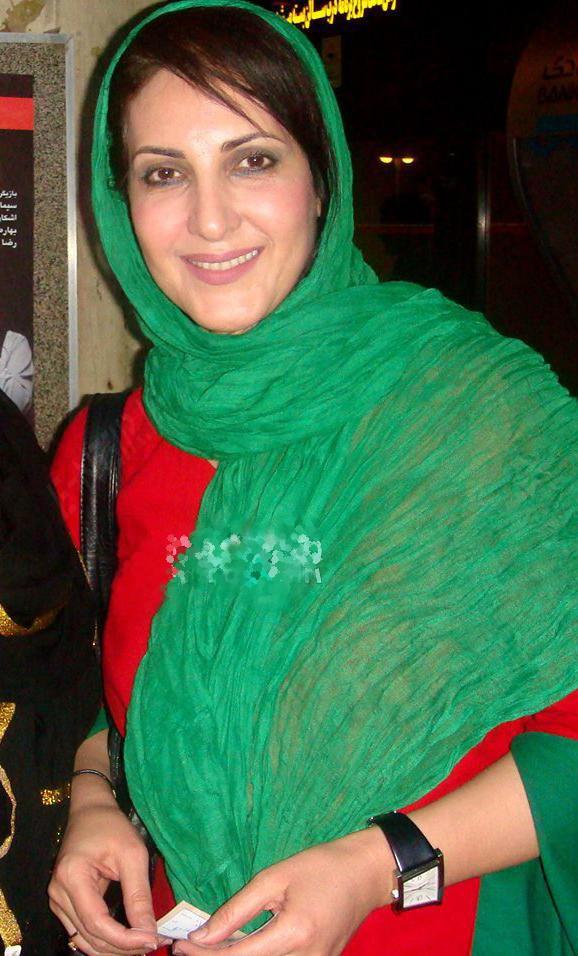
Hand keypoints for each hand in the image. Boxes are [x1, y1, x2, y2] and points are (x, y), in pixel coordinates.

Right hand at [49, 801, 163, 954]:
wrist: (90, 812)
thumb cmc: (112, 827)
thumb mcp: (132, 855)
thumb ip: (138, 895)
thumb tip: (149, 931)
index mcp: (72, 877)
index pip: (97, 922)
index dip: (124, 939)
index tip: (152, 940)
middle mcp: (58, 893)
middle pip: (89, 936)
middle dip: (122, 947)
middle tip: (153, 943)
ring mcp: (57, 900)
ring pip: (84, 940)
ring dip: (113, 949)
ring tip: (142, 945)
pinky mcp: (63, 904)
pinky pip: (82, 932)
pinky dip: (104, 941)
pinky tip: (125, 941)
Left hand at [173, 828, 392, 955]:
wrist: (367, 873)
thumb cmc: (322, 866)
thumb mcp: (276, 877)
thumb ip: (239, 908)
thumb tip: (206, 933)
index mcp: (294, 934)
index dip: (206, 953)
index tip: (180, 945)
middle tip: (187, 947)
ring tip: (210, 944)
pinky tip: (239, 945)